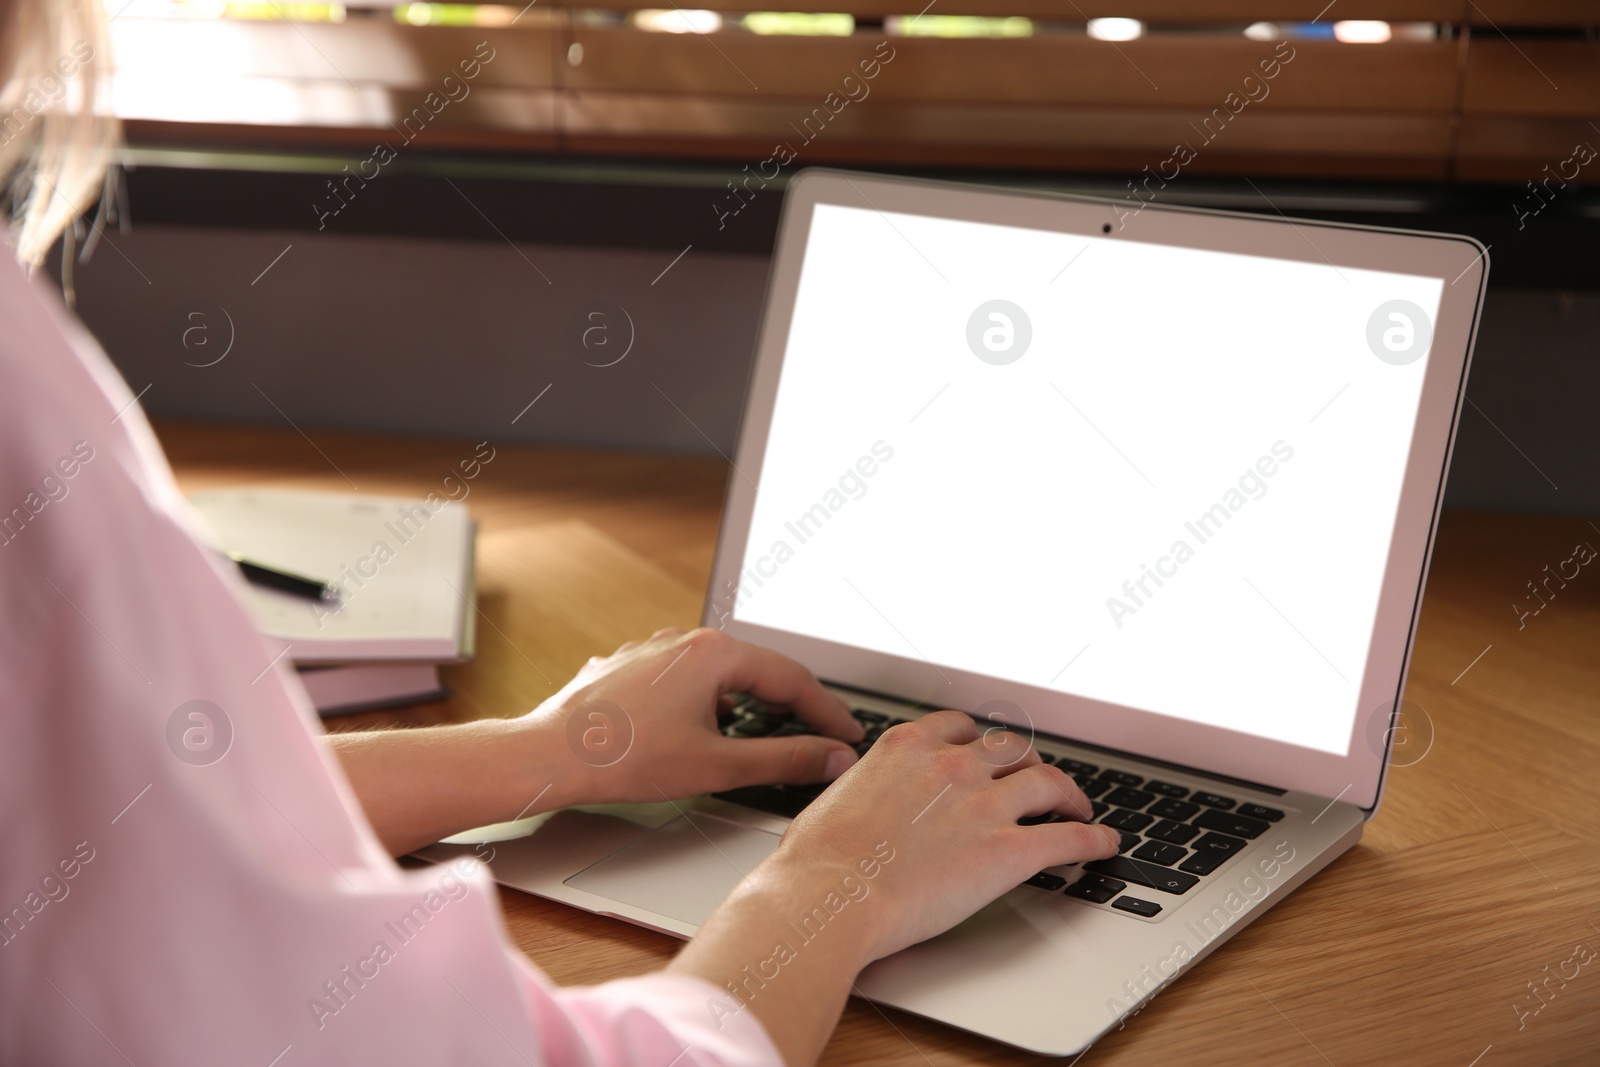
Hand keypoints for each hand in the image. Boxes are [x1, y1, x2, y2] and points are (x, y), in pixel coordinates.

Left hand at [524, 627, 864, 808]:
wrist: (548, 756)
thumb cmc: (622, 759)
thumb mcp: (717, 765)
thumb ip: (783, 759)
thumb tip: (830, 757)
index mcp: (714, 653)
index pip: (792, 679)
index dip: (827, 711)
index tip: (848, 735)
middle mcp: (685, 641)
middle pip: (758, 669)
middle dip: (792, 704)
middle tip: (820, 733)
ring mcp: (654, 650)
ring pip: (720, 672)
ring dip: (748, 702)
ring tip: (766, 732)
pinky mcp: (631, 667)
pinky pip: (685, 677)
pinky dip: (709, 700)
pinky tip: (704, 728)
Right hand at [669, 710, 1119, 1065]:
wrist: (830, 895)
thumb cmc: (817, 861)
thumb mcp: (831, 799)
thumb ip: (856, 783)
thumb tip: (851, 783)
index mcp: (907, 748)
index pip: (960, 727)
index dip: (980, 741)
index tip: (987, 752)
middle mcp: (952, 765)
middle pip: (1010, 749)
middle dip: (1027, 763)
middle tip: (1035, 778)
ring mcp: (984, 805)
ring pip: (1048, 782)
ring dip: (1069, 794)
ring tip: (1079, 807)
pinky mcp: (1008, 851)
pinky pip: (1068, 838)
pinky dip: (1094, 839)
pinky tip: (1104, 844)